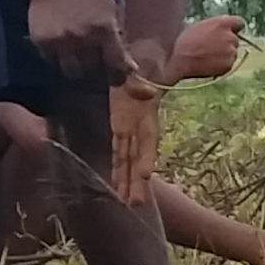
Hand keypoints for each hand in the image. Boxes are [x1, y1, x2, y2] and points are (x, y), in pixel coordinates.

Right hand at [21, 0, 129, 88]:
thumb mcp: (110, 10)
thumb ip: (118, 38)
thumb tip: (129, 67)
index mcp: (104, 29)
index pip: (115, 64)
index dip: (117, 75)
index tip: (116, 77)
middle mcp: (82, 37)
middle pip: (93, 71)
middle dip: (96, 70)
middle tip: (96, 66)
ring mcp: (60, 40)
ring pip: (71, 71)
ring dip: (76, 68)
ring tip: (77, 60)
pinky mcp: (41, 40)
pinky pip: (51, 60)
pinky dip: (57, 57)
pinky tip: (60, 46)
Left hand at [105, 72, 162, 206]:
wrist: (147, 60)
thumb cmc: (147, 62)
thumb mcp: (143, 66)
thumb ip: (140, 79)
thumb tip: (144, 90)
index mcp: (146, 112)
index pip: (148, 138)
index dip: (147, 156)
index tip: (145, 174)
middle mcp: (140, 126)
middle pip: (139, 156)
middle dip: (137, 180)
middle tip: (136, 204)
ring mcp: (131, 128)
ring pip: (128, 159)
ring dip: (127, 181)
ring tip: (127, 204)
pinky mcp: (120, 127)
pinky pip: (118, 151)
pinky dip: (117, 169)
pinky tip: (116, 186)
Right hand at [168, 13, 245, 82]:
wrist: (178, 59)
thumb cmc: (185, 41)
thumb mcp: (200, 26)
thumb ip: (215, 27)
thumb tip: (222, 30)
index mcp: (223, 23)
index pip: (239, 22)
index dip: (234, 28)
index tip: (229, 32)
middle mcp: (230, 37)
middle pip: (235, 39)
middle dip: (226, 43)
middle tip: (211, 48)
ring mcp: (231, 52)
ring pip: (232, 53)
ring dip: (224, 55)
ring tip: (207, 57)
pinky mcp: (228, 65)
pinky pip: (228, 64)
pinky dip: (221, 65)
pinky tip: (208, 64)